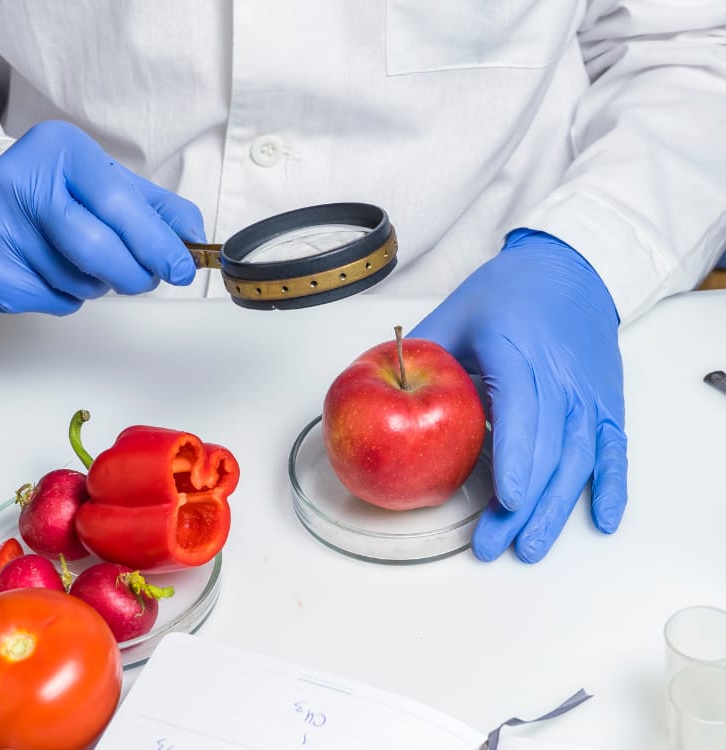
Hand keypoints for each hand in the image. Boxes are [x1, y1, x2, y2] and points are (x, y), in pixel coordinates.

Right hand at [0, 121, 204, 314]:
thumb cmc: (57, 192)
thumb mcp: (108, 182)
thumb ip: (157, 209)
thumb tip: (193, 240)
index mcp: (58, 148)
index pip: (116, 202)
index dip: (155, 243)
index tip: (180, 268)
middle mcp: (18, 181)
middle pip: (95, 248)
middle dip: (133, 274)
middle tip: (146, 279)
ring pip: (77, 282)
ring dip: (100, 286)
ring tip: (86, 264)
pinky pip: (53, 302)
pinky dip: (70, 298)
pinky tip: (56, 272)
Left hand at [410, 229, 627, 562]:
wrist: (569, 269)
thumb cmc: (505, 293)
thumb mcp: (453, 315)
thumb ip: (419, 357)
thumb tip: (377, 394)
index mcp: (516, 347)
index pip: (521, 408)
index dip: (515, 456)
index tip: (506, 498)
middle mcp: (560, 373)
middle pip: (548, 447)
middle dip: (522, 504)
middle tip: (492, 544)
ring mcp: (588, 391)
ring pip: (580, 458)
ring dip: (557, 508)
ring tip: (528, 547)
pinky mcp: (607, 401)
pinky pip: (614, 449)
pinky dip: (612, 487)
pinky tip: (601, 521)